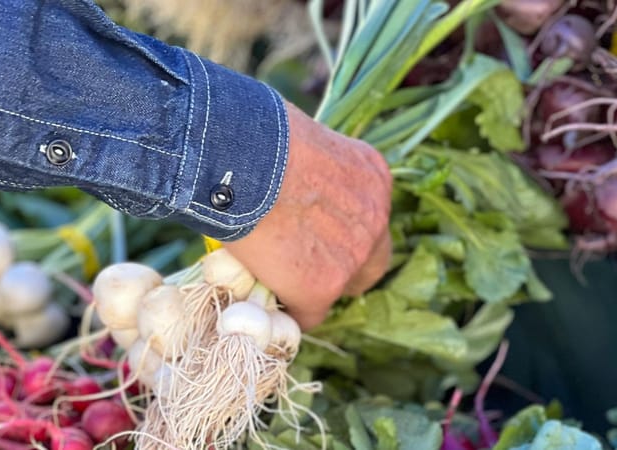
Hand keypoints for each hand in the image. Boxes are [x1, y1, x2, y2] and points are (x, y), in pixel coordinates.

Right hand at [225, 101, 392, 329]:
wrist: (240, 159)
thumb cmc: (257, 137)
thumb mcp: (304, 142)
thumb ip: (313, 170)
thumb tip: (289, 183)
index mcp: (373, 176)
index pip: (368, 220)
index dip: (341, 233)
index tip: (316, 236)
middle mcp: (376, 217)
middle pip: (371, 261)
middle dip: (344, 269)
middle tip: (308, 270)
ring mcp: (353, 255)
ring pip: (340, 288)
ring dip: (312, 288)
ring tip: (275, 281)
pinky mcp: (322, 287)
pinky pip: (310, 314)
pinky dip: (288, 309)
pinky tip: (265, 299)